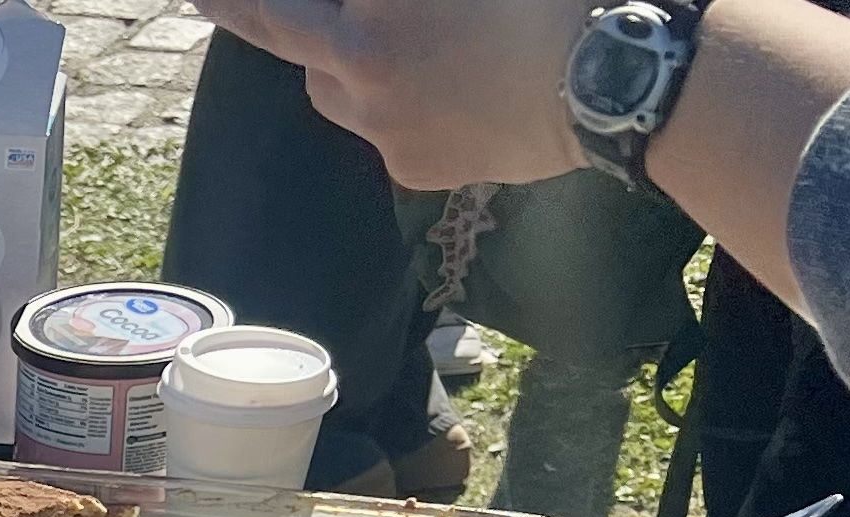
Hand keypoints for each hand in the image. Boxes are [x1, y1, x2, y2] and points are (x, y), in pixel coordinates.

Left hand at [188, 0, 595, 186]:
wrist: (617, 75)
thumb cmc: (545, 0)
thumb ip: (386, 1)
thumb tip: (360, 10)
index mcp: (372, 19)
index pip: (277, 11)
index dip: (233, 3)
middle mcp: (361, 70)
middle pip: (298, 47)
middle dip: (304, 29)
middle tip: (298, 17)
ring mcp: (383, 127)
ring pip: (335, 95)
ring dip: (349, 69)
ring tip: (415, 52)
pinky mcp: (414, 167)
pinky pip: (382, 132)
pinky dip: (399, 110)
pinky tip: (456, 90)